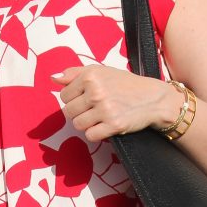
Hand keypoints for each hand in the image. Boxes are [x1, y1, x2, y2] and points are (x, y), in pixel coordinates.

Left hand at [51, 64, 176, 140]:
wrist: (153, 98)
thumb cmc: (125, 84)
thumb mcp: (101, 71)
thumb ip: (75, 73)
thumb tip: (53, 78)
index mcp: (91, 76)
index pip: (64, 95)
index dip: (73, 99)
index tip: (87, 98)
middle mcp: (96, 92)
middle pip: (68, 112)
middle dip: (79, 112)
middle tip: (94, 109)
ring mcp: (105, 109)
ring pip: (78, 124)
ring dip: (87, 124)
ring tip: (99, 117)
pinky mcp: (113, 125)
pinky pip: (90, 135)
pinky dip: (96, 133)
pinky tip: (105, 125)